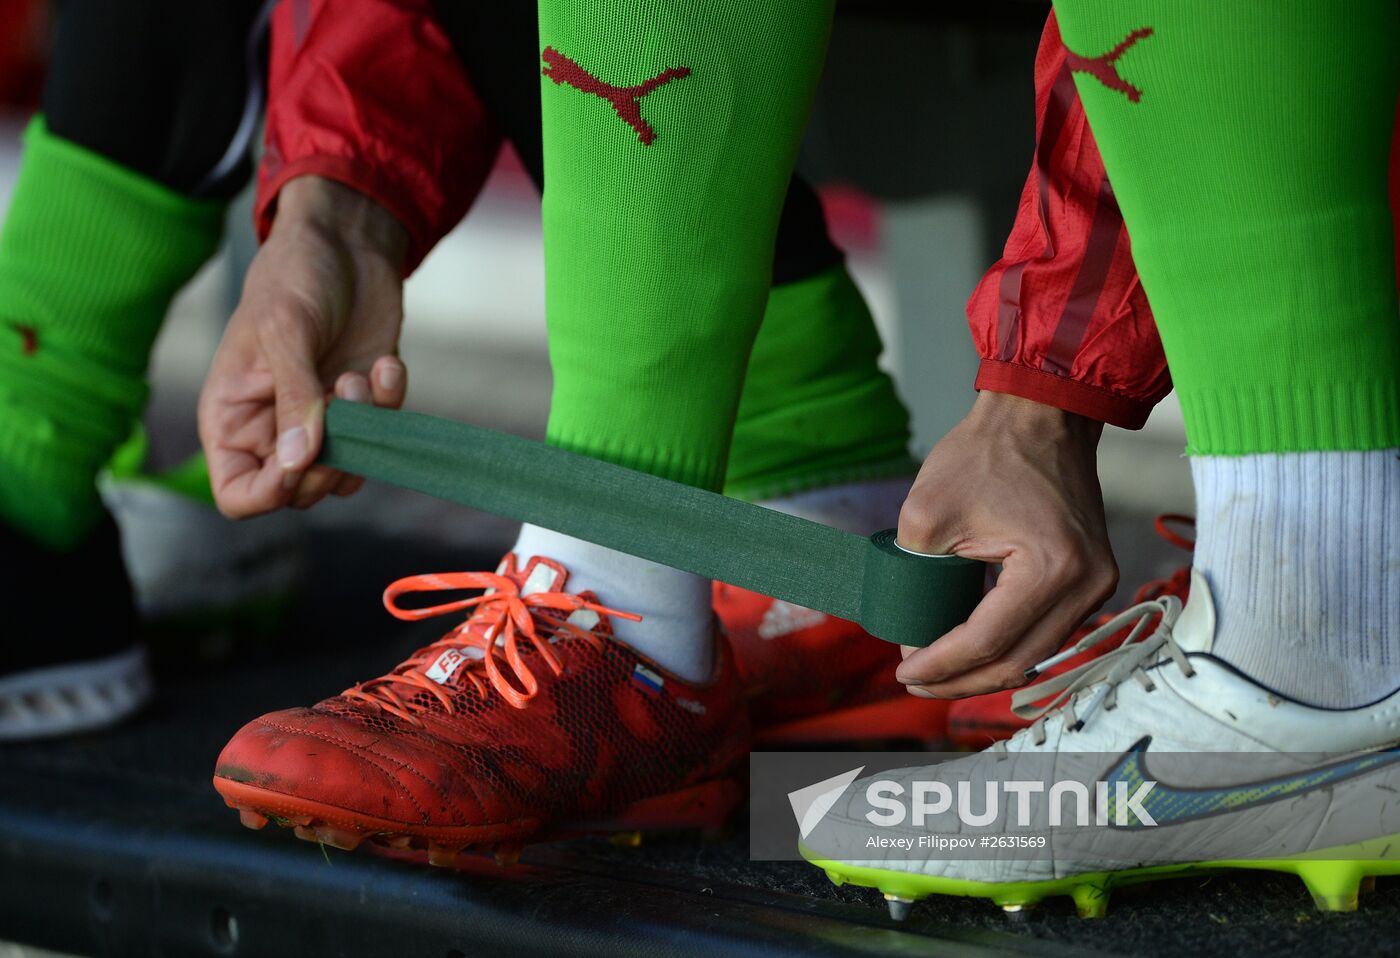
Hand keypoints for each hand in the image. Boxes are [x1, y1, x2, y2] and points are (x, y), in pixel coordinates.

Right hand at [198, 177, 409, 517]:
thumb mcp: (285, 330)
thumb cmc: (296, 274)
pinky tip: (385, 364)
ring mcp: (323, 420)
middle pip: (301, 493)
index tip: (302, 459)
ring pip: (347, 473)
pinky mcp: (365, 406)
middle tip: (344, 404)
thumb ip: (294, 397)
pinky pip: (384, 436)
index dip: (270, 493)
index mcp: (232, 418)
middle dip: (330, 459)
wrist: (347, 241)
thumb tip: (299, 461)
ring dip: (364, 432)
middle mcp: (274, 429)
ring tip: (356, 375)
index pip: (238, 495)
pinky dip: (391, 404)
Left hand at [894, 391, 1117, 697]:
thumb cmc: (987, 452)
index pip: (987, 642)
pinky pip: (1045, 630)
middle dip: (961, 680)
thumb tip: (912, 636)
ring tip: (936, 671)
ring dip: (983, 668)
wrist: (1041, 413)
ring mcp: (1097, 584)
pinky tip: (968, 648)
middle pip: (1016, 663)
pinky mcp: (1090, 578)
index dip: (941, 665)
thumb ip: (913, 580)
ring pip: (1034, 654)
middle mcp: (1087, 586)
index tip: (903, 672)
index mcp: (1052, 570)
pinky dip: (1006, 644)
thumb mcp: (926, 514)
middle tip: (915, 680)